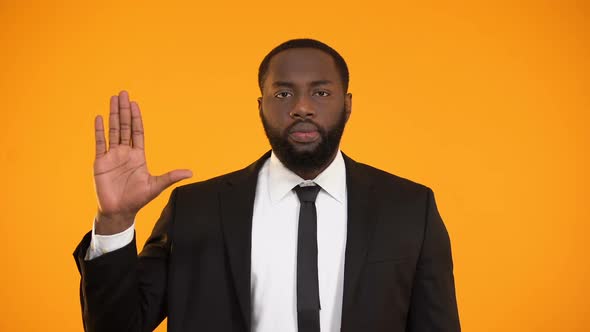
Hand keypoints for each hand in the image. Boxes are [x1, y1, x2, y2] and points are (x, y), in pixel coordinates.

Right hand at [93, 91, 191, 234]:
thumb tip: (190, 173)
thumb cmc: (138, 199)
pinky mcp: (101, 162)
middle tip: (123, 93)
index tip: (135, 104)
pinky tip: (99, 117)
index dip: (137, 118)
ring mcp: (112, 156)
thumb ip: (171, 177)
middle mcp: (125, 152)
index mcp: (138, 155)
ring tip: (112, 99)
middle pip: (125, 126)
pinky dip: (99, 130)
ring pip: (112, 130)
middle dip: (124, 110)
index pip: (137, 132)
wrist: (119, 211)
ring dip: (113, 115)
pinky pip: (100, 143)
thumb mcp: (156, 186)